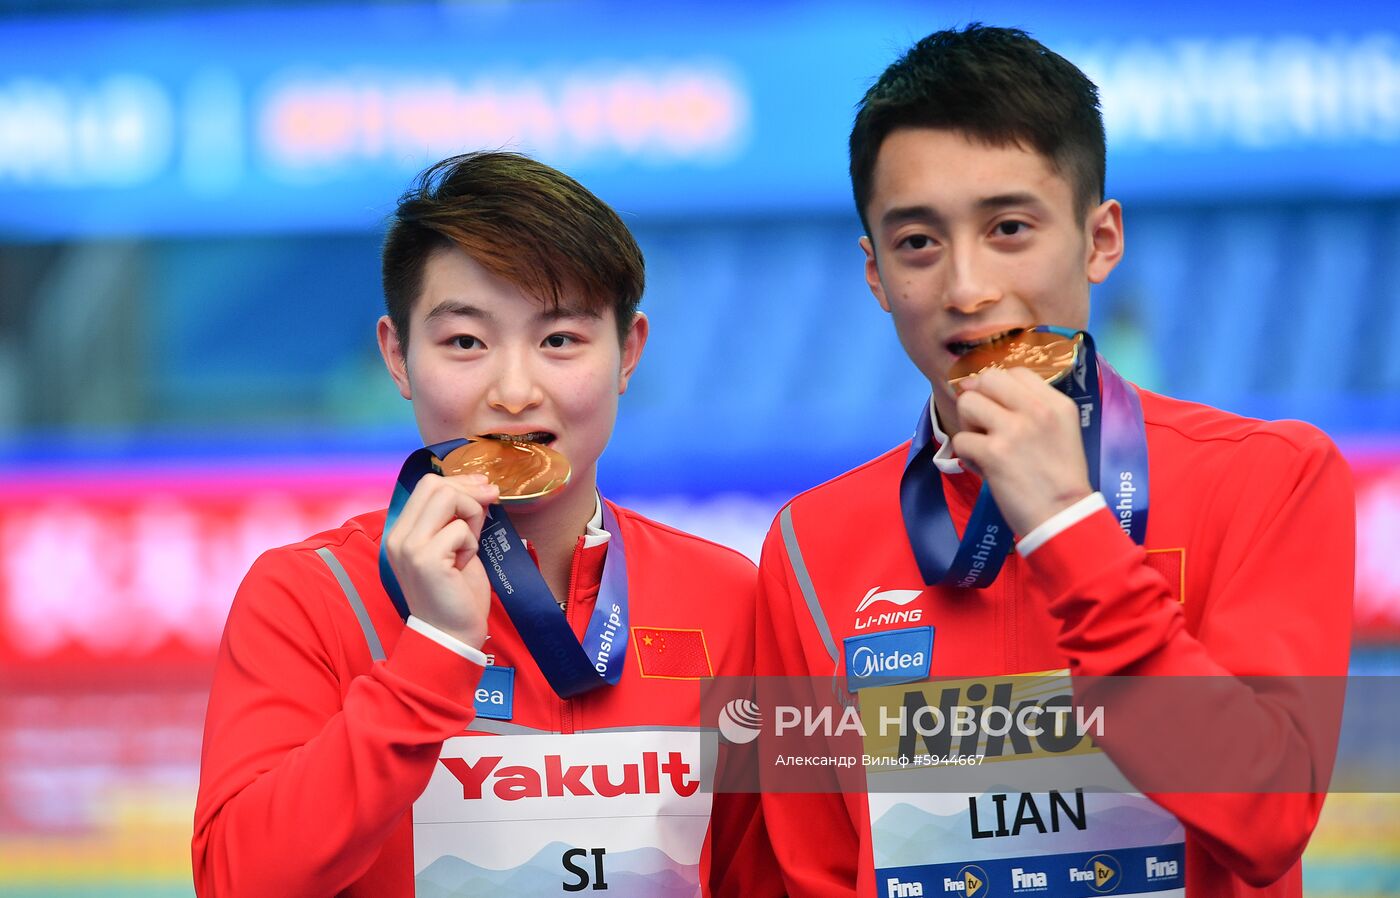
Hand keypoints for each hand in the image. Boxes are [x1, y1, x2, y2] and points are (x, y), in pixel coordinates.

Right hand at [382, 473, 499, 647]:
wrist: (450, 635)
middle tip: (489, 506)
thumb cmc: (455, 593)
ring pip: (447, 498)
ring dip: (471, 515)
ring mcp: (409, 547)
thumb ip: (456, 517)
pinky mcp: (425, 559)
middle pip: (435, 484)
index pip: (427, 485)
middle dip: (469, 492)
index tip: (484, 488)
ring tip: (471, 543)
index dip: (460, 481)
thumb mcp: (453, 546)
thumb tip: (481, 485)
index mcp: (401, 531)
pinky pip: (460, 529)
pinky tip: (464, 565)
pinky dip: (471, 543)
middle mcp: (398, 536)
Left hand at [951, 367, 1093, 536]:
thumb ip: (1031, 409)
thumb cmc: (1060, 480)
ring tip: (983, 445)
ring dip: (968, 425)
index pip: (1016, 371)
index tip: (999, 409)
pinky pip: (960, 439)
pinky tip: (983, 468)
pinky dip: (966, 456)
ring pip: (967, 403)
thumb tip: (979, 389)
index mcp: (1056, 403)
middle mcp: (1036, 410)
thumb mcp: (1062, 432)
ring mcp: (1014, 430)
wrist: (1064, 517)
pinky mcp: (994, 453)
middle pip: (987, 379)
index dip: (998, 387)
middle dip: (978, 399)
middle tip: (985, 425)